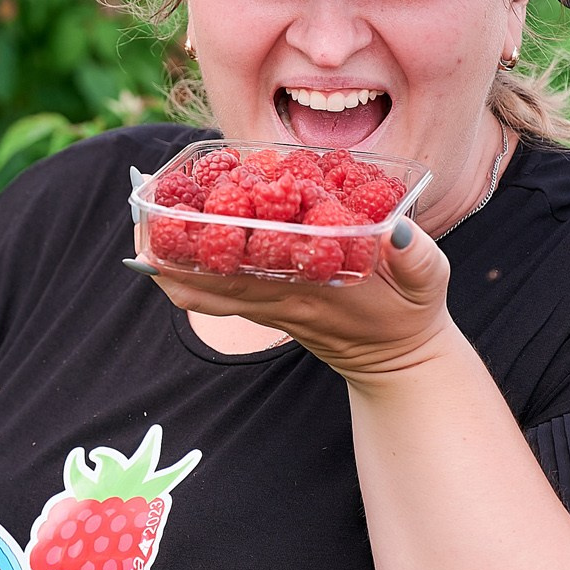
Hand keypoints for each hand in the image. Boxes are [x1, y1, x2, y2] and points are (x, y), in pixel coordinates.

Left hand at [136, 217, 461, 385]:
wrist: (399, 363)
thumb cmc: (409, 315)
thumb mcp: (427, 282)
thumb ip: (417, 256)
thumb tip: (398, 231)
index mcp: (306, 290)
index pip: (240, 270)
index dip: (202, 247)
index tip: (174, 214)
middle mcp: (276, 300)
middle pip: (201, 282)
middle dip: (166, 249)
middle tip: (141, 206)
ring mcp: (266, 306)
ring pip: (199, 291)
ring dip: (168, 260)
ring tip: (144, 219)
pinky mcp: (266, 307)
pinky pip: (213, 294)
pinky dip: (186, 270)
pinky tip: (174, 239)